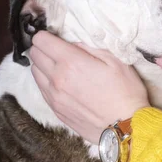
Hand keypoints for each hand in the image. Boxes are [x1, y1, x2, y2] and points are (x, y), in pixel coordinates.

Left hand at [30, 31, 148, 142]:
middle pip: (35, 55)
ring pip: (35, 73)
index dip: (47, 35)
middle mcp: (57, 79)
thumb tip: (74, 44)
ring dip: (43, 65)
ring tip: (60, 66)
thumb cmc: (126, 91)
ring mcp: (54, 97)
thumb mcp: (115, 60)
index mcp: (71, 63)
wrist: (126, 127)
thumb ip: (90, 48)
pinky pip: (42, 90)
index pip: (41, 41)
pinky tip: (63, 83)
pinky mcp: (56, 111)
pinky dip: (47, 81)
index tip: (56, 37)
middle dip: (43, 48)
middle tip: (59, 49)